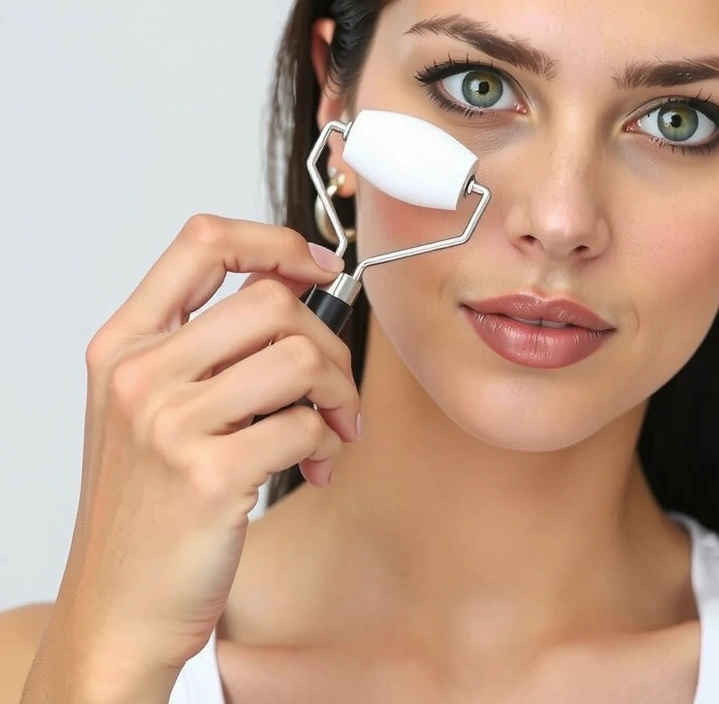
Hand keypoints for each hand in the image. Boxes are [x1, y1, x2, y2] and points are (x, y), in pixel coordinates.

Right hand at [23, 215, 359, 701]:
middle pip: (271, 300)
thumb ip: (206, 348)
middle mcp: (139, 374)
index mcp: (123, 344)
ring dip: (340, 394)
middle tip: (335, 391)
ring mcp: (169, 424)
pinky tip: (316, 469)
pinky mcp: (210, 474)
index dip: (274, 241)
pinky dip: (330, 444)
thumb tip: (294, 291)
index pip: (201, 241)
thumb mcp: (151, 411)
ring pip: (300, 356)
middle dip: (329, 342)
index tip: (319, 268)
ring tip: (332, 433)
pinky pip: (307, 425)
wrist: (120, 607)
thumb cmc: (150, 507)